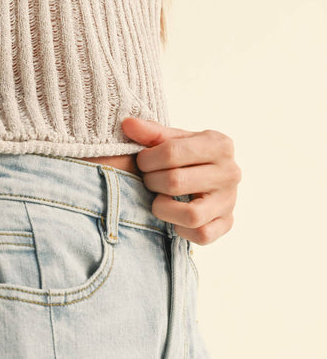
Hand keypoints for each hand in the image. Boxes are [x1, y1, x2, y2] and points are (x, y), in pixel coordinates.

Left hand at [122, 116, 241, 244]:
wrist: (212, 181)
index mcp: (219, 144)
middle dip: (152, 182)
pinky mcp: (227, 223)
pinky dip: (181, 229)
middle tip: (148, 181)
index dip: (147, 160)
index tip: (142, 162)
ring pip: (191, 214)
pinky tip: (174, 218)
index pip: (172, 152)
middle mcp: (230, 172)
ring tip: (159, 200)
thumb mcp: (174, 141)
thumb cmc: (188, 159)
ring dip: (164, 209)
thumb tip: (127, 124)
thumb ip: (151, 133)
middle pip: (176, 182)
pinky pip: (201, 234)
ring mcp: (230, 200)